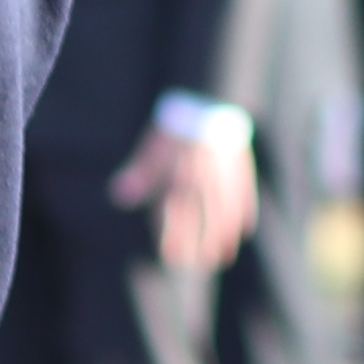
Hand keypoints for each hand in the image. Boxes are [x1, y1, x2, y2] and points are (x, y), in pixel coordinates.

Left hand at [114, 116, 255, 272]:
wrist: (207, 98)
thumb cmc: (173, 128)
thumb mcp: (152, 150)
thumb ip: (138, 175)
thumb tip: (118, 196)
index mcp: (179, 178)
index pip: (176, 216)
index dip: (174, 238)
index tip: (172, 258)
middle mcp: (202, 181)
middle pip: (203, 220)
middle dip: (202, 244)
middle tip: (203, 264)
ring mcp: (224, 176)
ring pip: (227, 212)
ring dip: (225, 235)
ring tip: (225, 254)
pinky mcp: (240, 168)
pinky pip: (244, 195)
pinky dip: (245, 213)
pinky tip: (245, 228)